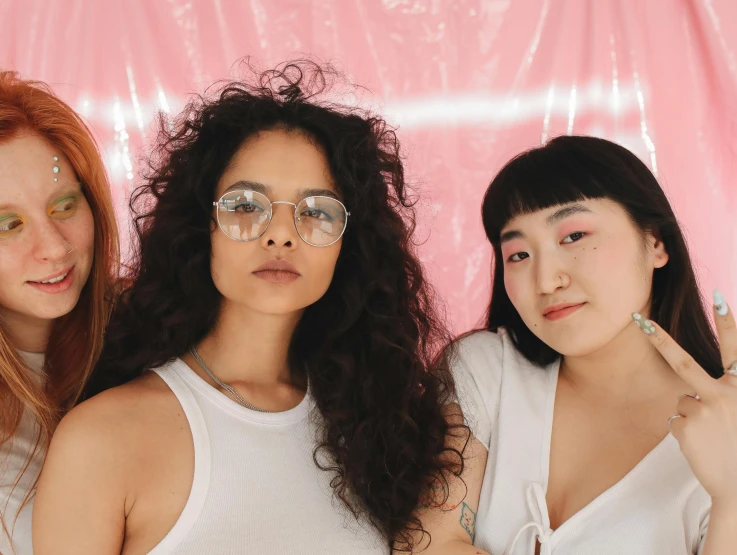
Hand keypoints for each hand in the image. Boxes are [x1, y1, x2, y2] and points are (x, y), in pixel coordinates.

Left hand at [632, 290, 736, 503]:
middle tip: (638, 319)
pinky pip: (676, 421)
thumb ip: (728, 392)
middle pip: (683, 361)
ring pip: (681, 399)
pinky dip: (686, 433)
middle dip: (660, 338)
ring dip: (692, 415)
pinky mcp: (685, 426)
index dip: (728, 322)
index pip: (734, 348)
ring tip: (712, 436)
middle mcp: (725, 394)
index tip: (719, 298)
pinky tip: (702, 446)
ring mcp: (703, 409)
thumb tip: (695, 386)